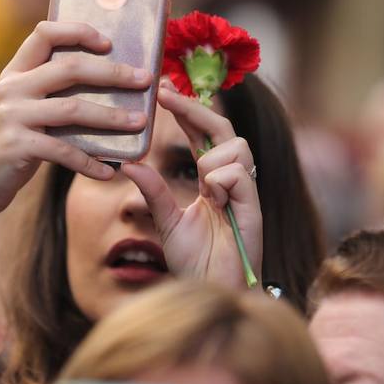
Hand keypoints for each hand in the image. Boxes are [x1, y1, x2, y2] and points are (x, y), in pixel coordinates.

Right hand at [0, 21, 152, 270]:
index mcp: (15, 72)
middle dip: (113, 72)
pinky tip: (111, 171)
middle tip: (145, 79)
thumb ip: (48, 91)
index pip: (44, 33)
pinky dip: (91, 163)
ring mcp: (12, 117)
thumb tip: (106, 80)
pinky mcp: (18, 147)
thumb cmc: (10, 144)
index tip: (109, 41)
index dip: (78, 31)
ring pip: (73, 110)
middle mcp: (12, 88)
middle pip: (69, 68)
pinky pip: (65, 152)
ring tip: (141, 123)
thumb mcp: (20, 108)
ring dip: (112, 117)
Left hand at [121, 80, 261, 287]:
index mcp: (213, 182)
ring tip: (203, 190)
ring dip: (210, 160)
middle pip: (223, 129)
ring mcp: (246, 194)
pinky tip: (214, 202)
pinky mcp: (255, 209)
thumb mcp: (166, 221)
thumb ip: (153, 192)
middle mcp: (232, 182)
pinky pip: (240, 174)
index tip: (162, 90)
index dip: (186, 111)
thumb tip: (129, 163)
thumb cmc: (195, 263)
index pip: (203, 135)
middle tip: (166, 94)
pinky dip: (220, 182)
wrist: (213, 293)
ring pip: (235, 147)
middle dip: (195, 108)